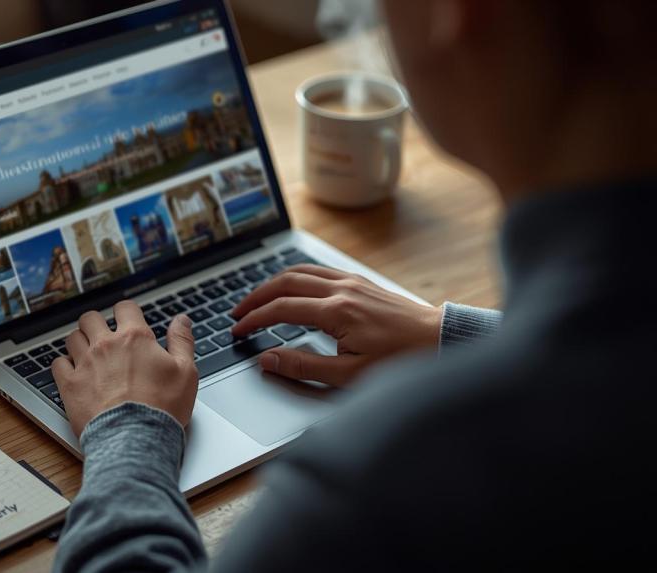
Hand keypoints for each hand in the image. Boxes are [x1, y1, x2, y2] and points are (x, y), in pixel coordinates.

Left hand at [52, 300, 198, 437]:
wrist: (135, 438)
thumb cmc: (162, 408)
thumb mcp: (186, 372)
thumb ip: (182, 341)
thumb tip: (182, 319)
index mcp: (134, 338)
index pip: (125, 308)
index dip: (126, 312)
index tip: (128, 320)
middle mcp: (106, 345)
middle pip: (91, 318)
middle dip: (97, 324)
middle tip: (104, 336)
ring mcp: (84, 364)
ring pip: (72, 338)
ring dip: (79, 342)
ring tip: (87, 353)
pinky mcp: (69, 385)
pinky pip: (57, 364)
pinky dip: (63, 365)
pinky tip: (72, 372)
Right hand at [230, 265, 441, 385]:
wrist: (439, 340)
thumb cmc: (400, 360)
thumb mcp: (349, 375)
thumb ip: (304, 366)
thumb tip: (268, 359)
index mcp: (336, 312)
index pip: (281, 310)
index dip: (253, 320)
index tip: (237, 330)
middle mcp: (341, 290)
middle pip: (284, 282)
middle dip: (255, 297)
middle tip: (238, 313)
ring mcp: (351, 282)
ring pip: (300, 271)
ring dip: (272, 283)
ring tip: (256, 300)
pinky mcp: (360, 282)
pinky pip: (318, 271)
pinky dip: (295, 277)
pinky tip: (289, 288)